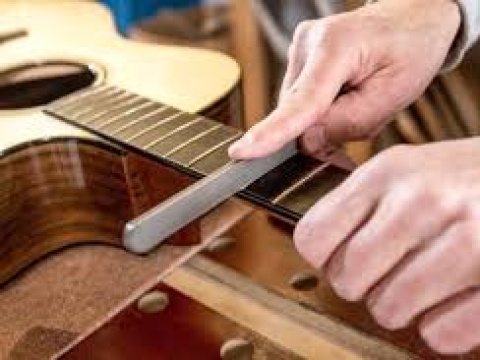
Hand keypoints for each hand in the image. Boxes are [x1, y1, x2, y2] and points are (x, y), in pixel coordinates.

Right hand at [228, 0, 459, 158]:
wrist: (412, 17)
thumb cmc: (410, 49)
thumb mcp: (393, 95)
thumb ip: (347, 123)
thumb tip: (305, 141)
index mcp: (338, 45)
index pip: (301, 100)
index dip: (272, 131)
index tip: (242, 152)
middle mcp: (309, 43)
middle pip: (296, 112)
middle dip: (322, 133)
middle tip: (358, 131)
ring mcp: (300, 50)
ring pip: (298, 110)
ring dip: (323, 122)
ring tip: (359, 104)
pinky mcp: (299, 59)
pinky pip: (301, 102)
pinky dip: (321, 112)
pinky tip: (345, 100)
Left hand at [294, 139, 479, 353]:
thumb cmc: (468, 180)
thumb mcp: (410, 169)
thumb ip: (363, 203)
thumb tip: (318, 249)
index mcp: (388, 171)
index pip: (313, 236)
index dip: (323, 259)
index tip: (340, 260)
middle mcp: (421, 201)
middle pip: (346, 280)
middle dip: (363, 287)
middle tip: (387, 276)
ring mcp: (467, 238)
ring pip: (388, 311)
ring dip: (403, 308)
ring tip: (423, 285)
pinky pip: (440, 334)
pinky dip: (444, 328)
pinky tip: (455, 301)